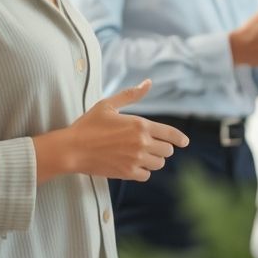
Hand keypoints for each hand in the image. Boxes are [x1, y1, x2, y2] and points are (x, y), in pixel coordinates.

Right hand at [32, 80, 188, 182]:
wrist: (73, 149)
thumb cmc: (89, 125)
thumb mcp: (108, 105)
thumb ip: (131, 95)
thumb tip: (148, 82)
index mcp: (139, 125)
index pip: (170, 134)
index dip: (180, 139)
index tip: (184, 142)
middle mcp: (141, 143)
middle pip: (167, 150)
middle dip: (162, 147)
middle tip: (151, 144)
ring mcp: (136, 160)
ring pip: (159, 164)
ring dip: (153, 159)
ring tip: (141, 154)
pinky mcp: (128, 173)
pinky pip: (146, 175)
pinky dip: (143, 170)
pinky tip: (133, 164)